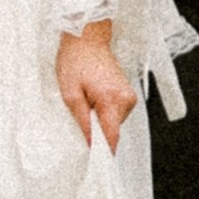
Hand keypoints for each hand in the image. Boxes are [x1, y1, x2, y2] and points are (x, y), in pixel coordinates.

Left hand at [56, 24, 136, 152]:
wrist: (87, 36)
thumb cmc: (75, 59)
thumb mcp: (70, 93)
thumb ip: (82, 121)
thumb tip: (91, 143)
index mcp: (112, 100)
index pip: (112, 137)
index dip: (103, 152)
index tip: (93, 162)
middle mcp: (126, 99)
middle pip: (113, 130)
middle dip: (96, 129)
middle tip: (81, 112)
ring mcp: (129, 95)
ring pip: (114, 122)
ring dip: (99, 118)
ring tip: (87, 98)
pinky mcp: (127, 92)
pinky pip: (115, 112)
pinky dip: (104, 110)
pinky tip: (93, 95)